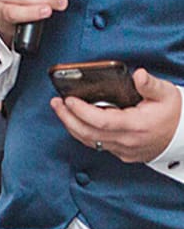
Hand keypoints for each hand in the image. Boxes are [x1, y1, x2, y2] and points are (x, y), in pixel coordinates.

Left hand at [51, 68, 183, 164]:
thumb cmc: (175, 114)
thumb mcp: (167, 94)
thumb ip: (150, 85)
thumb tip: (138, 75)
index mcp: (136, 125)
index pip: (101, 121)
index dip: (81, 111)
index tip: (69, 99)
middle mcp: (127, 140)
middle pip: (88, 133)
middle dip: (68, 118)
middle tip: (56, 103)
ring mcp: (124, 149)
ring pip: (90, 141)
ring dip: (72, 125)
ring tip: (61, 110)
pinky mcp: (122, 153)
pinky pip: (97, 145)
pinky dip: (83, 133)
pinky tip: (76, 121)